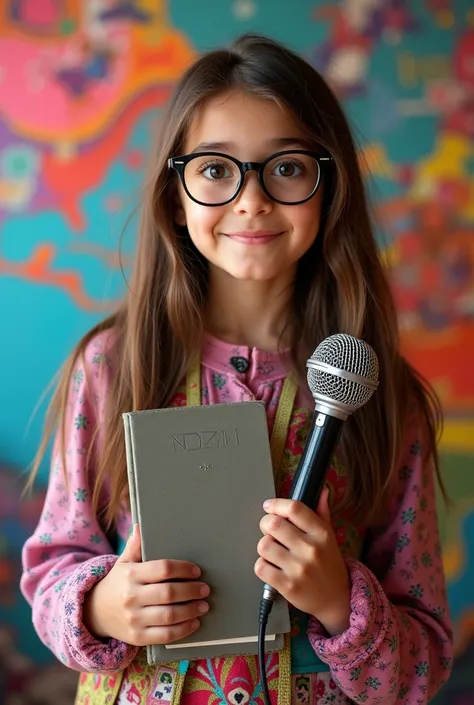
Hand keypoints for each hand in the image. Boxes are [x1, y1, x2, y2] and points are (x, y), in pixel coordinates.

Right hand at [83, 524, 209, 645]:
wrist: (95, 612)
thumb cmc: (118, 583)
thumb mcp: (123, 562)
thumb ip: (135, 546)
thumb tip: (141, 526)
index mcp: (131, 575)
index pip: (163, 569)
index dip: (183, 569)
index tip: (197, 571)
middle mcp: (131, 597)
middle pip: (169, 593)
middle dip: (191, 591)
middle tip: (205, 589)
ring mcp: (134, 619)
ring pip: (169, 616)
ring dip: (191, 610)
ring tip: (204, 605)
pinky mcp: (137, 638)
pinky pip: (165, 635)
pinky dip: (183, 630)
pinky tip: (195, 623)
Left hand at [254, 487, 350, 635]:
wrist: (337, 599)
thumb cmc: (329, 564)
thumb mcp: (329, 536)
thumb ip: (321, 512)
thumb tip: (321, 489)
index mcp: (321, 533)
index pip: (294, 508)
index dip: (276, 504)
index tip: (269, 506)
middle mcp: (311, 549)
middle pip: (273, 524)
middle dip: (265, 524)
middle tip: (269, 530)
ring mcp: (299, 569)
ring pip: (263, 545)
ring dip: (264, 546)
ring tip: (273, 551)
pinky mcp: (288, 587)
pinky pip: (261, 567)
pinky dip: (262, 565)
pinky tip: (272, 566)